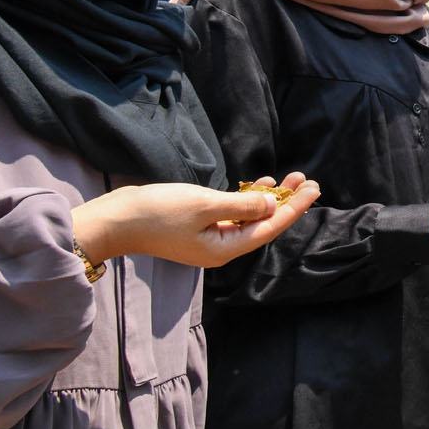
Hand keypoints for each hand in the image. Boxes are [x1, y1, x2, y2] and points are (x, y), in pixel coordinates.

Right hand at [72, 172, 319, 268]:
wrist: (115, 220)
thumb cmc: (157, 213)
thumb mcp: (203, 205)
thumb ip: (240, 205)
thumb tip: (271, 205)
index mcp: (225, 249)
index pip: (269, 228)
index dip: (293, 208)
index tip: (313, 189)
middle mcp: (221, 248)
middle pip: (263, 224)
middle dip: (287, 202)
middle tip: (308, 181)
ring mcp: (209, 239)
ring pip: (249, 218)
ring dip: (269, 198)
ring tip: (290, 179)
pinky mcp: (198, 227)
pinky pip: (232, 214)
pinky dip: (247, 199)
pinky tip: (259, 185)